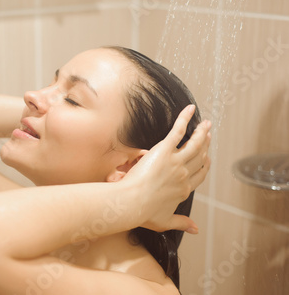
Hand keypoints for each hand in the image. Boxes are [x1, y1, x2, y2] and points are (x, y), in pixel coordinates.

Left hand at [124, 104, 210, 233]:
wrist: (131, 202)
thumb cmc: (143, 212)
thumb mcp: (165, 222)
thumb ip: (181, 223)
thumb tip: (195, 229)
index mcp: (184, 189)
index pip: (199, 175)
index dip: (205, 165)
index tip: (208, 158)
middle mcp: (184, 174)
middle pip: (199, 157)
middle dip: (205, 145)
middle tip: (208, 136)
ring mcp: (176, 161)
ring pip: (194, 143)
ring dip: (201, 132)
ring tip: (206, 124)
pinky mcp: (164, 150)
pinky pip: (178, 131)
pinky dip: (184, 119)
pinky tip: (189, 109)